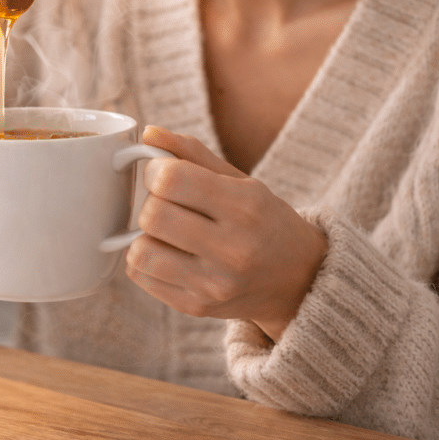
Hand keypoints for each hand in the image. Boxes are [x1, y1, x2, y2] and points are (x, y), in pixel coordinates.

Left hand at [126, 126, 327, 340]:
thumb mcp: (239, 181)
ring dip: (145, 235)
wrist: (298, 281)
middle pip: (152, 216)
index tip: (164, 174)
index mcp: (245, 206)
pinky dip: (144, 259)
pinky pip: (140, 275)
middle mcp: (232, 249)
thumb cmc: (262, 221)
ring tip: (167, 232)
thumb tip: (148, 132)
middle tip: (167, 204)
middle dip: (151, 202)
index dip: (155, 171)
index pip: (171, 180)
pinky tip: (168, 253)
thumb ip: (191, 153)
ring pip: (140, 250)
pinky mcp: (195, 307)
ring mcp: (214, 284)